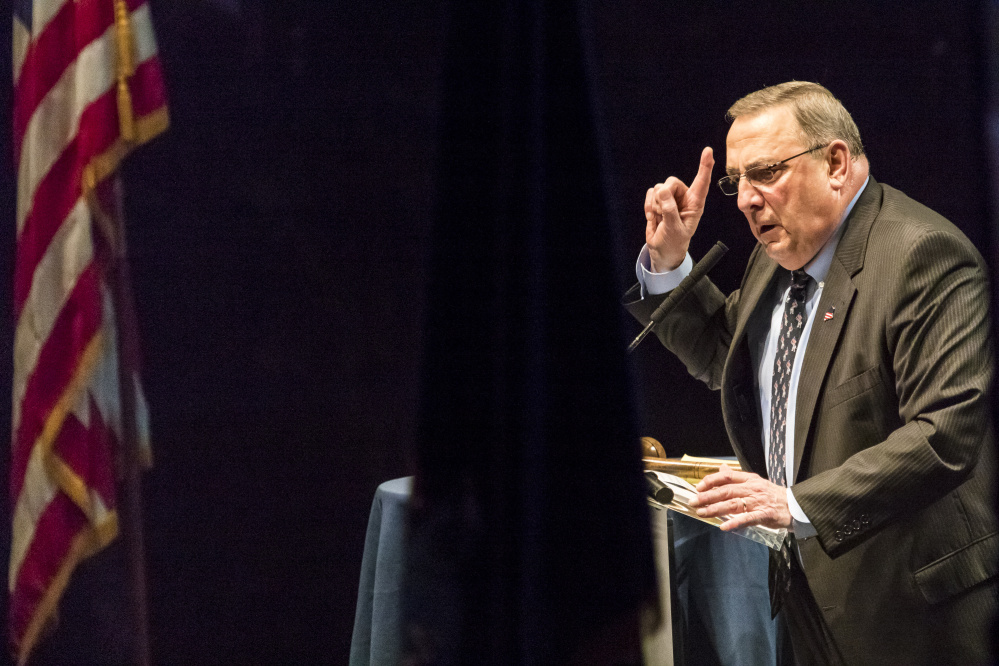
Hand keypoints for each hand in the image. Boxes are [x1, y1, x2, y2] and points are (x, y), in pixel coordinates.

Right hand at [644, 146, 714, 271]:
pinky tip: (653, 217)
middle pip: (671, 182)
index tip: (708, 151)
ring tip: (659, 218)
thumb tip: (662, 191)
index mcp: (695, 204)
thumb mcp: (675, 229)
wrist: (661, 250)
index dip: (705, 166)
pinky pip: (650, 193)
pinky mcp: (657, 200)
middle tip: (662, 211)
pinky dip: (648, 206)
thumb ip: (669, 210)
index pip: (702, 182)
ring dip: (655, 205)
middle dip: (663, 195)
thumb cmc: (674, 242)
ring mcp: (670, 198)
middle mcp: (683, 197)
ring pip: (658, 188)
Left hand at [688, 463, 791, 530]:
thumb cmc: (772, 494)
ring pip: (733, 504)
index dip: (710, 481)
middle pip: (726, 491)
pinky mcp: (765, 515)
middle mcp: (752, 489)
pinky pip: (748, 519)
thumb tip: (721, 468)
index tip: (698, 487)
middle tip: (693, 502)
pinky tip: (724, 527)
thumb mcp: (755, 481)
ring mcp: (758, 502)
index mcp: (749, 479)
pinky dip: (735, 523)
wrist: (796, 505)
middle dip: (707, 497)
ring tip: (702, 513)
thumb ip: (737, 477)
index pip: (726, 477)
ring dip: (715, 509)